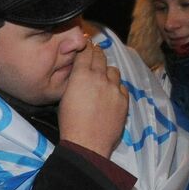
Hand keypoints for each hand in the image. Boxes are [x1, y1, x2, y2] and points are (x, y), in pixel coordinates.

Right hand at [59, 41, 128, 158]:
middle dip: (97, 54)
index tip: (87, 45)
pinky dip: (116, 88)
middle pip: (101, 56)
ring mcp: (114, 88)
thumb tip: (80, 73)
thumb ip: (74, 81)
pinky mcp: (124, 100)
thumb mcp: (65, 97)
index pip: (86, 51)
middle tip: (94, 56)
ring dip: (108, 72)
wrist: (87, 144)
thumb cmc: (70, 123)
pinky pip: (122, 87)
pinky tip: (111, 95)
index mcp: (82, 76)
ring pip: (114, 71)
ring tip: (103, 80)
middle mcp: (100, 77)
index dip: (86, 47)